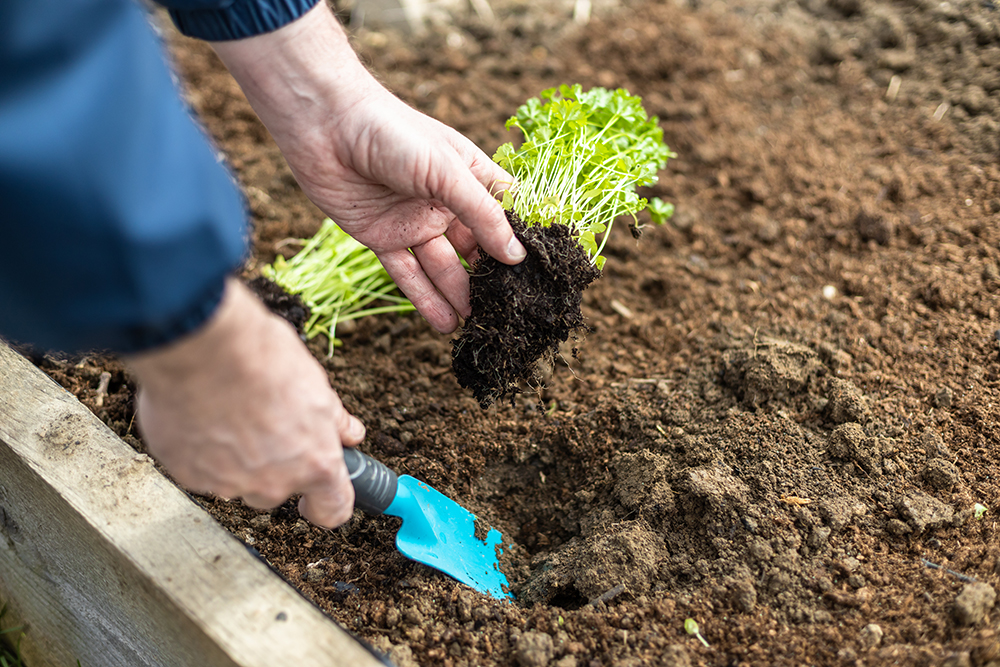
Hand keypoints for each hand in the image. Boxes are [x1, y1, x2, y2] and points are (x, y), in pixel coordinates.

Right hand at [127, 278, 364, 527]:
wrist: (203, 346)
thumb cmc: (262, 358)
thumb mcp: (315, 383)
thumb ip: (333, 420)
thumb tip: (349, 433)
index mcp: (315, 463)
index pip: (333, 510)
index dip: (326, 504)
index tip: (317, 498)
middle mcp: (273, 482)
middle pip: (278, 490)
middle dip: (274, 465)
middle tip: (265, 424)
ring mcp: (228, 483)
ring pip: (236, 481)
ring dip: (235, 458)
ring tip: (230, 413)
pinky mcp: (189, 474)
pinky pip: (201, 470)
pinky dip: (202, 450)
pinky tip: (202, 415)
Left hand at [212, 5, 525, 333]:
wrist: (323, 126)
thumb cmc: (392, 132)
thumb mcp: (446, 171)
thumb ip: (482, 215)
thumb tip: (516, 256)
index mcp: (469, 176)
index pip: (505, 214)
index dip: (521, 242)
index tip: (542, 276)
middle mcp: (445, 202)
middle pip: (476, 247)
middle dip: (491, 278)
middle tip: (510, 312)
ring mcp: (414, 222)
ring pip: (443, 267)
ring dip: (459, 295)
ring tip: (477, 326)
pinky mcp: (381, 238)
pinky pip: (407, 274)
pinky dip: (424, 299)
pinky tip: (444, 324)